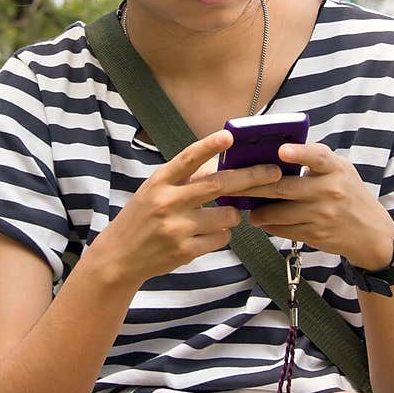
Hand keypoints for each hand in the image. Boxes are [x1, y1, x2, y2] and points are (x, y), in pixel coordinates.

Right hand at [90, 130, 281, 288]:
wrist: (120, 257)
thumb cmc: (142, 217)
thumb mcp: (155, 190)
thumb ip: (185, 177)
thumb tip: (221, 163)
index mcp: (160, 182)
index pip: (187, 159)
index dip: (209, 146)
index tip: (230, 136)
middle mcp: (167, 202)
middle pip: (218, 185)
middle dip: (251, 177)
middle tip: (273, 172)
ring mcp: (177, 228)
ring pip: (227, 216)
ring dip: (234, 214)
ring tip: (222, 215)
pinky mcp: (185, 251)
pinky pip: (221, 238)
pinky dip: (222, 234)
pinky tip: (207, 234)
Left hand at [246, 142, 393, 270]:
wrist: (372, 234)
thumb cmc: (349, 194)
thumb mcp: (341, 170)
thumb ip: (315, 159)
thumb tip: (276, 151)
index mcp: (336, 169)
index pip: (318, 157)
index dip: (299, 153)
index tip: (281, 151)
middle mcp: (330, 191)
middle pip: (284, 188)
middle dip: (254, 187)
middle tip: (232, 185)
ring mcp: (322, 215)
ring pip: (279, 213)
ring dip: (258, 211)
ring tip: (247, 208)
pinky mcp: (316, 235)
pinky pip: (284, 229)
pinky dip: (269, 225)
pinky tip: (262, 220)